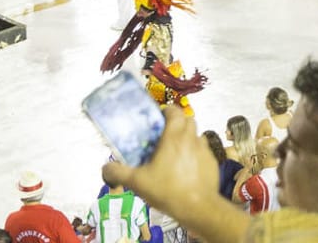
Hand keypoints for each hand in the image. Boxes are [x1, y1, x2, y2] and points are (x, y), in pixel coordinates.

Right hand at [100, 105, 229, 230]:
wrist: (197, 207)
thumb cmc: (167, 190)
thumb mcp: (136, 182)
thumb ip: (118, 172)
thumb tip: (106, 167)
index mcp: (174, 137)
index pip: (175, 111)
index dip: (167, 111)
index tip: (159, 117)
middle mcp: (192, 139)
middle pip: (188, 120)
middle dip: (177, 123)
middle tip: (164, 135)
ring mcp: (205, 150)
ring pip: (196, 135)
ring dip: (187, 138)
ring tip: (174, 153)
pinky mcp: (212, 162)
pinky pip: (203, 151)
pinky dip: (195, 154)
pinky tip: (186, 169)